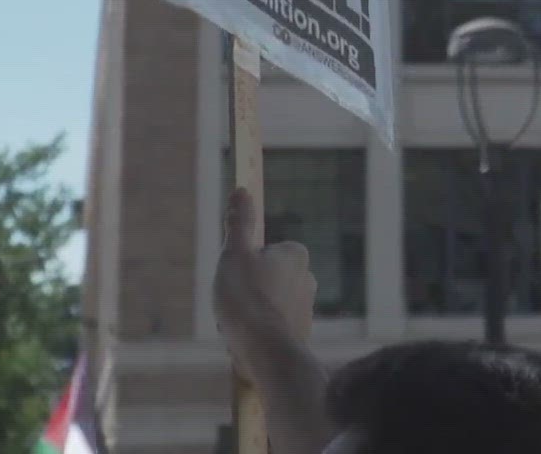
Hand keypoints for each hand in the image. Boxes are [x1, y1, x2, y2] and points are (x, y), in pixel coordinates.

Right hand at [214, 187, 315, 376]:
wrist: (266, 352)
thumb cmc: (247, 299)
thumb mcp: (235, 254)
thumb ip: (239, 222)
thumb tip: (242, 189)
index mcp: (296, 255)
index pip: (262, 251)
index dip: (243, 265)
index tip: (235, 279)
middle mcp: (307, 278)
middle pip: (262, 279)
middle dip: (244, 292)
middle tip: (233, 304)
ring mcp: (306, 307)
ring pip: (264, 304)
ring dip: (248, 314)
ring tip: (237, 325)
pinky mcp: (300, 332)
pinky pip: (269, 327)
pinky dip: (256, 332)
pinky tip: (246, 341)